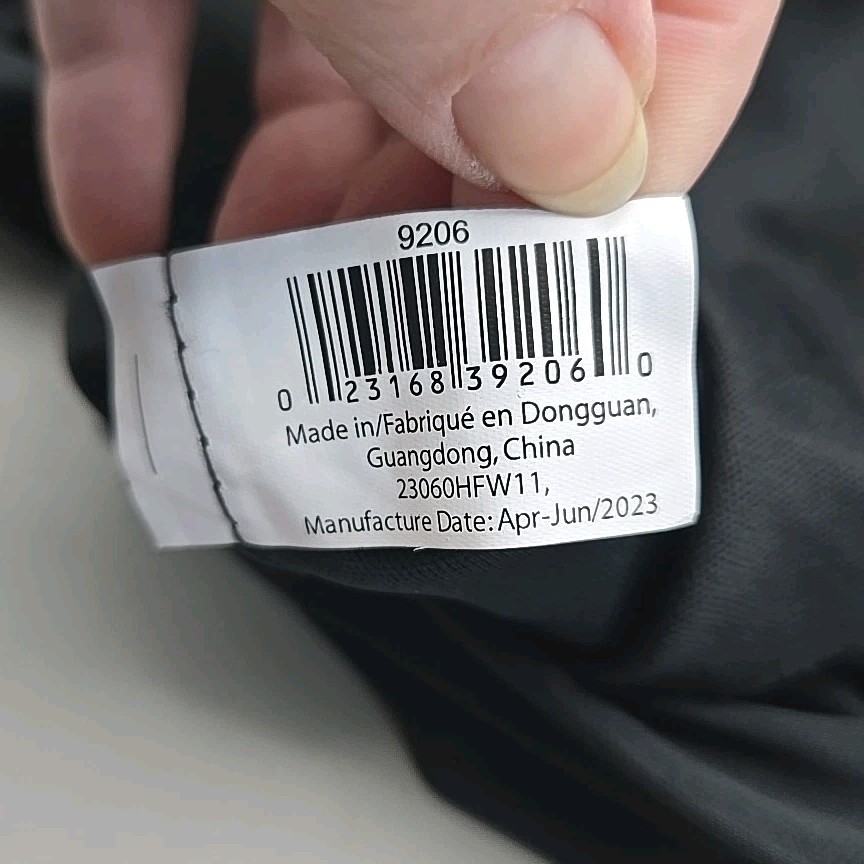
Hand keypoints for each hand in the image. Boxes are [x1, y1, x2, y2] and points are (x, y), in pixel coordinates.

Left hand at [32, 0, 781, 263]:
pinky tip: (119, 220)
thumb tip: (581, 143)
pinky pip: (172, 22)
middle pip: (495, 87)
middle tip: (360, 328)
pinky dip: (140, 129)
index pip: (676, 46)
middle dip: (413, 225)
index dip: (590, 188)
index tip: (503, 297)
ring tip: (245, 301)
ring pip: (342, 72)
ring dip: (281, 204)